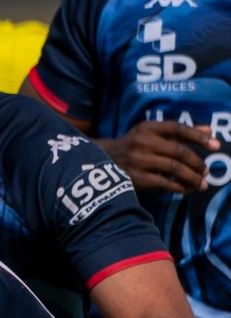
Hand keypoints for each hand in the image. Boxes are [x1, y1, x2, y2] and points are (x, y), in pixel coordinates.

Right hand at [104, 120, 218, 193]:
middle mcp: (142, 141)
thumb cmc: (133, 146)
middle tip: (206, 172)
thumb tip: (209, 131)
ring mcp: (137, 160)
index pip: (179, 128)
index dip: (199, 137)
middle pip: (179, 151)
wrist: (100, 161)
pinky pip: (163, 182)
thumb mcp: (152, 134)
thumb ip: (180, 133)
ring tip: (201, 184)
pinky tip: (185, 189)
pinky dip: (178, 187)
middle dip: (197, 163)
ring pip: (174, 168)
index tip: (216, 146)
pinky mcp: (134, 177)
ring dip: (192, 177)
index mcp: (148, 128)